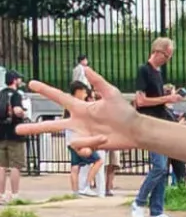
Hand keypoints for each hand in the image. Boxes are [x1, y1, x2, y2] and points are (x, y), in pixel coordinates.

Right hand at [20, 70, 139, 150]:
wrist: (135, 132)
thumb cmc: (125, 113)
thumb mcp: (111, 94)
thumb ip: (98, 82)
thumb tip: (87, 68)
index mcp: (81, 108)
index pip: (59, 98)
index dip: (45, 91)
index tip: (31, 84)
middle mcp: (78, 122)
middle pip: (51, 126)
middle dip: (35, 128)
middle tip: (19, 130)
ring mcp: (82, 135)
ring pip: (71, 140)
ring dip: (88, 139)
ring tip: (104, 135)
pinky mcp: (89, 146)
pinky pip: (82, 148)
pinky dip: (92, 145)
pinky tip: (103, 142)